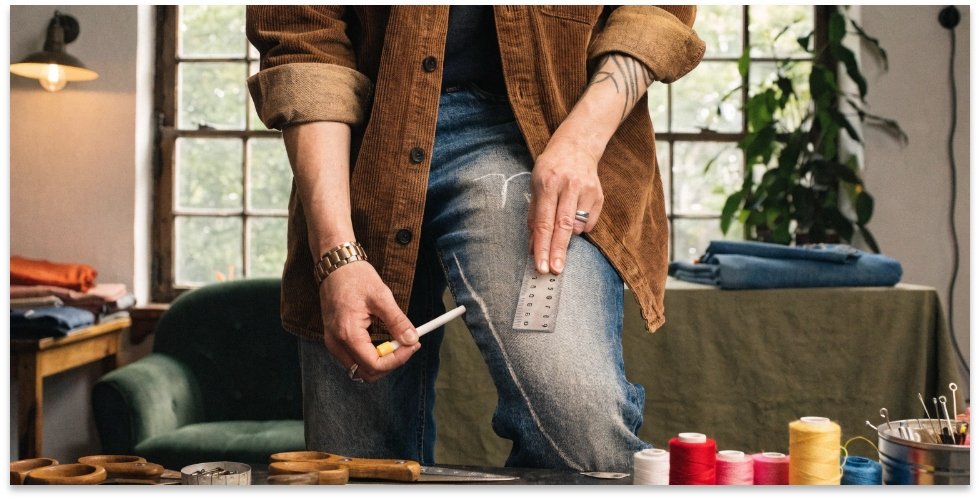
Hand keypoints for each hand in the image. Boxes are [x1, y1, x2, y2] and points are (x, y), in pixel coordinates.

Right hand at [318, 261, 418, 382]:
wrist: (334, 265)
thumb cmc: (355, 277)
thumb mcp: (381, 296)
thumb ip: (397, 321)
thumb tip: (411, 339)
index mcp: (347, 333)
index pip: (374, 364)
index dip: (397, 360)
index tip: (413, 345)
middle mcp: (336, 343)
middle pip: (366, 373)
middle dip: (390, 363)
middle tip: (407, 344)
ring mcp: (333, 343)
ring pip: (360, 369)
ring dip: (381, 361)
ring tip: (396, 341)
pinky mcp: (334, 340)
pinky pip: (354, 359)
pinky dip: (371, 356)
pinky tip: (383, 341)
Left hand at [528, 135, 602, 274]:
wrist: (577, 146)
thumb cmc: (551, 168)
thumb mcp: (535, 185)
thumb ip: (534, 216)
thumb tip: (533, 246)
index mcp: (547, 183)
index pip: (544, 222)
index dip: (542, 246)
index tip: (541, 265)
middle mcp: (568, 186)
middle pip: (563, 227)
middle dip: (557, 252)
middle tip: (554, 271)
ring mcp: (586, 190)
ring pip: (577, 226)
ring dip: (567, 236)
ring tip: (561, 227)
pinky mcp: (599, 195)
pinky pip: (588, 223)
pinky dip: (579, 227)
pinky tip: (574, 214)